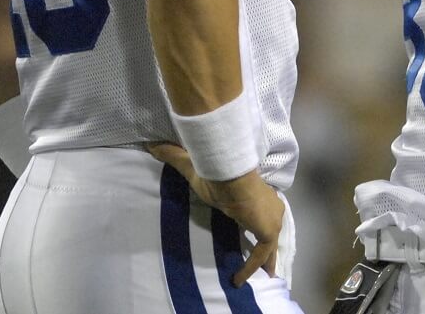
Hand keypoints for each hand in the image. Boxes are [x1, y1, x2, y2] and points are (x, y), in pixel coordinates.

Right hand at [148, 142, 281, 286]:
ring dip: (265, 260)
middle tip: (266, 261)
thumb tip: (152, 145)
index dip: (258, 219)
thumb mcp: (194, 170)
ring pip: (269, 245)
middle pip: (270, 228)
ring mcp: (272, 219)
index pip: (262, 208)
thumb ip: (176, 157)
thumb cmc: (217, 173)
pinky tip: (239, 278)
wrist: (232, 176)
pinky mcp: (269, 230)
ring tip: (262, 276)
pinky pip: (262, 253)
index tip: (251, 226)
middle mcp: (271, 205)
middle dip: (268, 244)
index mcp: (258, 191)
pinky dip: (252, 266)